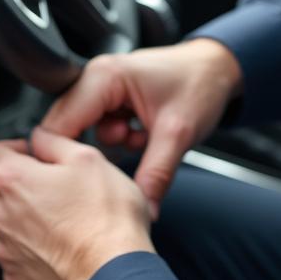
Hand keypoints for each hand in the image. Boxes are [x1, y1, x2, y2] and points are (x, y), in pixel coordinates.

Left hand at [0, 127, 154, 279]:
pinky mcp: (16, 279)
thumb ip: (54, 141)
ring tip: (72, 223)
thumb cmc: (106, 220)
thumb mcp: (89, 159)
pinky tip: (68, 248)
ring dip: (33, 220)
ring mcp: (4, 250)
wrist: (113, 277)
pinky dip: (39, 250)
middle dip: (29, 187)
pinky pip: (22, 255)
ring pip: (12, 224)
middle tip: (65, 190)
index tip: (36, 156)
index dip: (16, 149)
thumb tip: (40, 138)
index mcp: (10, 180)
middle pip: (3, 191)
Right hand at [42, 39, 243, 217]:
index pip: (60, 123)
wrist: (220, 70)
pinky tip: (145, 134)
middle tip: (126, 156)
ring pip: (87, 133)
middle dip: (94, 152)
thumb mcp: (178, 133)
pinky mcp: (112, 100)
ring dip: (115, 145)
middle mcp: (96, 78)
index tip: (81, 182)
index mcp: (104, 76)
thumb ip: (156, 173)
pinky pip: (102, 129)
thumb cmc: (200, 84)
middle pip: (68, 128)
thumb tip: (144, 209)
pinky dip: (123, 139)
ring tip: (144, 138)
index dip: (66, 157)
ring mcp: (103, 88)